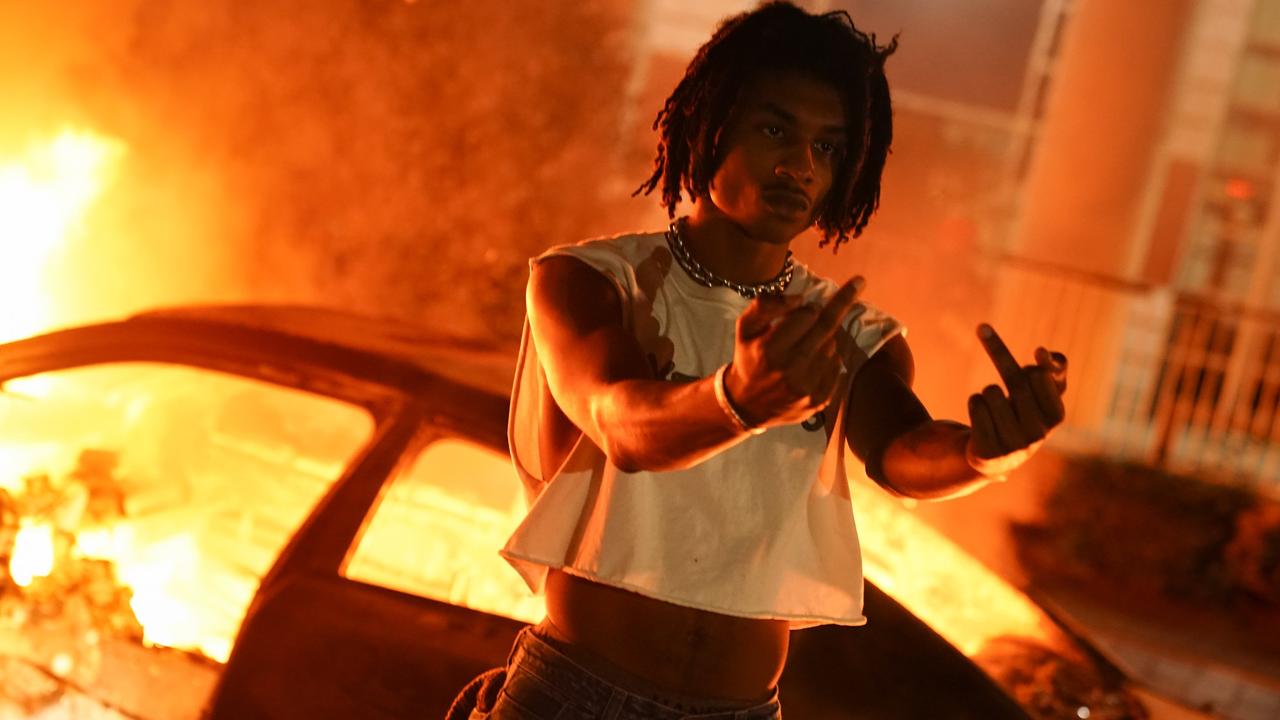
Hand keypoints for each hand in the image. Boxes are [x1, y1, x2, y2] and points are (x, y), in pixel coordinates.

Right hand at [724, 277, 864, 427]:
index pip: (807, 314)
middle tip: (857, 282)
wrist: (747, 405)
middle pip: (827, 327)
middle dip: (839, 305)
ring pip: (832, 346)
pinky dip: (829, 358)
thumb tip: (799, 298)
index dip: (808, 307)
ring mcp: (807, 387)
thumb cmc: (748, 358)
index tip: (806, 305)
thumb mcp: (745, 328)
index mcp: (770, 349)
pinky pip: (836, 366)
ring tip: (806, 345)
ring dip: (825, 339)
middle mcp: (790, 368)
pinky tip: (813, 362)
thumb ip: (766, 305)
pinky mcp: (819, 399)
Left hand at [966, 323, 1067, 477]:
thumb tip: (1043, 352)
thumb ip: (1055, 368)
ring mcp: (1012, 446)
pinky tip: (981, 420)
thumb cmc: (1022, 414)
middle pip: (1015, 379)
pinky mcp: (988, 452)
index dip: (1026, 370)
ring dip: (988, 393)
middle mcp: (1038, 435)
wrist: (996, 455)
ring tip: (994, 411)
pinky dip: (975, 403)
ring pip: (991, 390)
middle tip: (1007, 392)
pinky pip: (976, 405)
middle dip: (1006, 379)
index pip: (1038, 373)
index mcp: (1056, 416)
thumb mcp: (1043, 391)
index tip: (1024, 376)